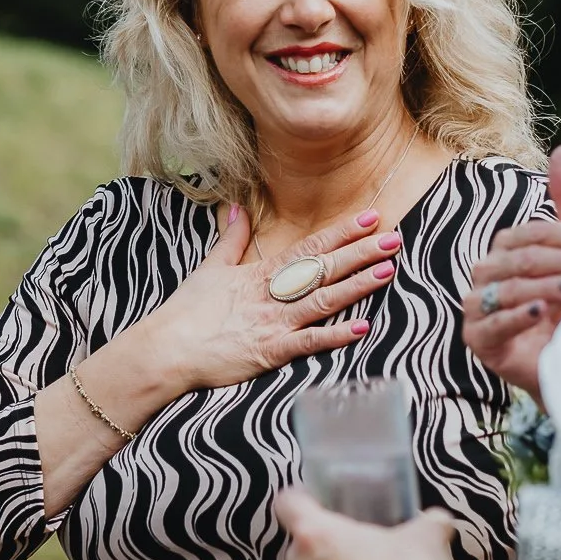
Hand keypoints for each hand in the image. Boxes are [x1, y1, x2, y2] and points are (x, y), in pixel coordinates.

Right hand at [132, 205, 401, 391]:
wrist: (166, 349)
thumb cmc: (187, 312)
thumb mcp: (210, 269)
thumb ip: (231, 239)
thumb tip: (236, 207)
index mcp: (261, 273)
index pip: (310, 247)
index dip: (342, 233)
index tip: (371, 218)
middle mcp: (272, 294)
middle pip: (324, 269)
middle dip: (361, 253)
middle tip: (394, 238)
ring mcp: (273, 322)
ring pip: (323, 300)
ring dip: (357, 285)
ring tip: (387, 271)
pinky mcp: (271, 352)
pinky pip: (308, 342)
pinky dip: (335, 335)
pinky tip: (361, 327)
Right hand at [464, 146, 560, 398]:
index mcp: (506, 248)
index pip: (532, 232)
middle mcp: (485, 273)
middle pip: (521, 258)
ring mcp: (477, 307)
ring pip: (507, 288)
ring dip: (547, 286)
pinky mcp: (479, 341)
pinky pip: (492, 324)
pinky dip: (517, 316)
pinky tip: (542, 312)